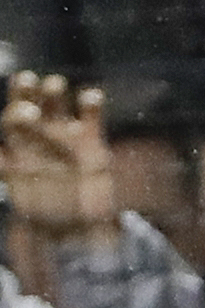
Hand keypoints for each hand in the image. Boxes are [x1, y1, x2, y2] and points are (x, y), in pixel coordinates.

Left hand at [2, 72, 116, 238]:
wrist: (78, 226)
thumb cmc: (44, 213)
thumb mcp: (20, 191)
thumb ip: (7, 170)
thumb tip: (1, 160)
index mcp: (17, 147)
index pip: (10, 118)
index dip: (14, 107)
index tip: (22, 108)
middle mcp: (37, 136)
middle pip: (30, 104)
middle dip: (27, 91)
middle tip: (29, 80)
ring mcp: (64, 135)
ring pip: (56, 104)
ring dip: (53, 92)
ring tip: (54, 85)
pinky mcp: (92, 140)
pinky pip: (91, 114)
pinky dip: (91, 102)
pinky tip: (90, 97)